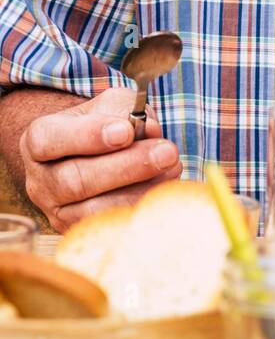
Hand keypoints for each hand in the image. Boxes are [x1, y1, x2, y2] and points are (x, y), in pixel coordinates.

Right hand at [21, 87, 181, 230]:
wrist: (95, 155)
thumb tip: (150, 130)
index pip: (49, 139)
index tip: (126, 131)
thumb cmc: (103, 125)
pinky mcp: (79, 232)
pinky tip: (164, 192)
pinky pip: (110, 228)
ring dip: (139, 191)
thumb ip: (127, 110)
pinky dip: (140, 209)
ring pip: (94, 210)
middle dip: (126, 166)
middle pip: (75, 180)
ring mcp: (58, 212)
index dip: (87, 136)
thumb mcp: (110, 105)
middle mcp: (41, 181)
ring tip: (172, 169)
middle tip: (166, 153)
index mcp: (38, 141)